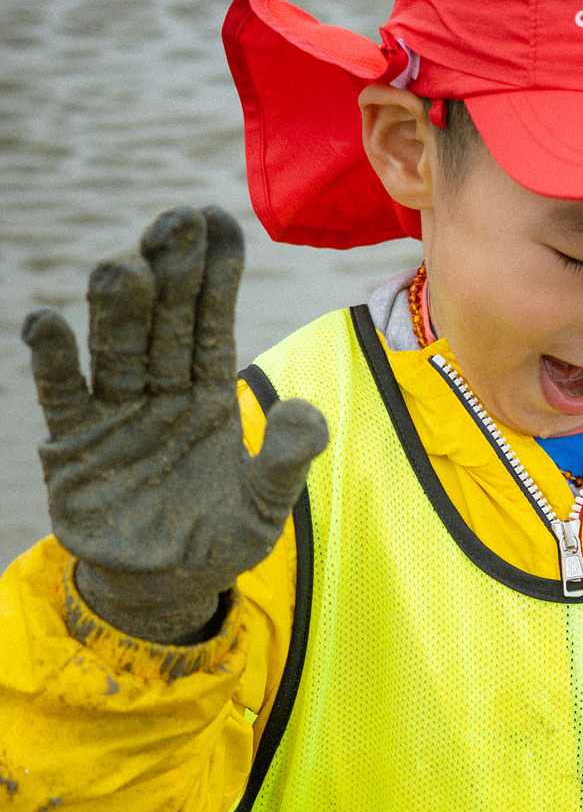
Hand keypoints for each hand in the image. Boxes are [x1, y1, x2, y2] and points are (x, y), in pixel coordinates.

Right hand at [23, 207, 327, 644]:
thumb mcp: (264, 509)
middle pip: (163, 322)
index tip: (220, 222)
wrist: (160, 590)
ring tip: (120, 269)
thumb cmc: (216, 541)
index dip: (216, 275)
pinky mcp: (74, 443)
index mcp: (209, 394)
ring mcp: (115, 412)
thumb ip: (286, 462)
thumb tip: (307, 413)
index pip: (212, 323)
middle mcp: (161, 391)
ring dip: (116, 309)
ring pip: (116, 348)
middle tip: (176, 222)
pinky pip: (63, 394)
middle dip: (170, 273)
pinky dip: (54, 361)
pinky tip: (46, 323)